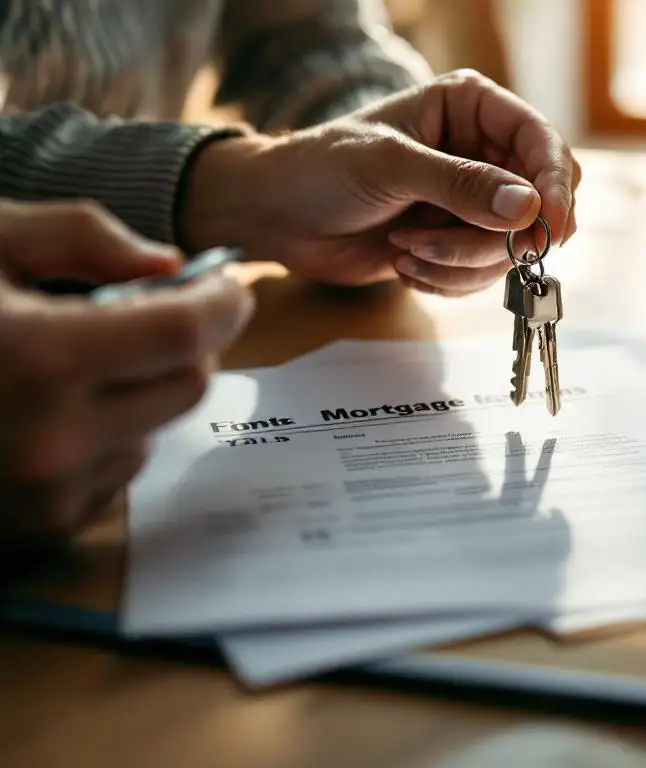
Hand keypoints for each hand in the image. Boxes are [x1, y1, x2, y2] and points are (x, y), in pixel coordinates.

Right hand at [0, 200, 253, 555]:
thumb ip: (78, 236)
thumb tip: (166, 263)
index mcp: (41, 361)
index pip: (186, 332)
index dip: (221, 301)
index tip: (228, 283)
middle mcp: (54, 443)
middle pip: (187, 384)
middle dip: (183, 342)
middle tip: (156, 310)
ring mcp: (45, 500)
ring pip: (154, 431)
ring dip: (138, 391)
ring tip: (68, 364)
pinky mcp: (35, 535)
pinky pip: (113, 475)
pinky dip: (103, 438)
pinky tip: (42, 414)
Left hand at [181, 69, 580, 296]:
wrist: (279, 217)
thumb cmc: (322, 169)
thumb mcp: (391, 166)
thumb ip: (461, 185)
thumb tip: (529, 207)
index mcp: (471, 109)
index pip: (542, 142)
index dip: (556, 185)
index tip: (552, 229)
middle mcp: (480, 153)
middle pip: (539, 201)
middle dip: (503, 236)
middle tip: (465, 248)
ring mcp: (471, 202)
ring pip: (511, 246)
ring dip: (460, 260)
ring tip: (406, 248)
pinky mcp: (457, 243)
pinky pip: (484, 274)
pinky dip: (447, 279)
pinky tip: (403, 263)